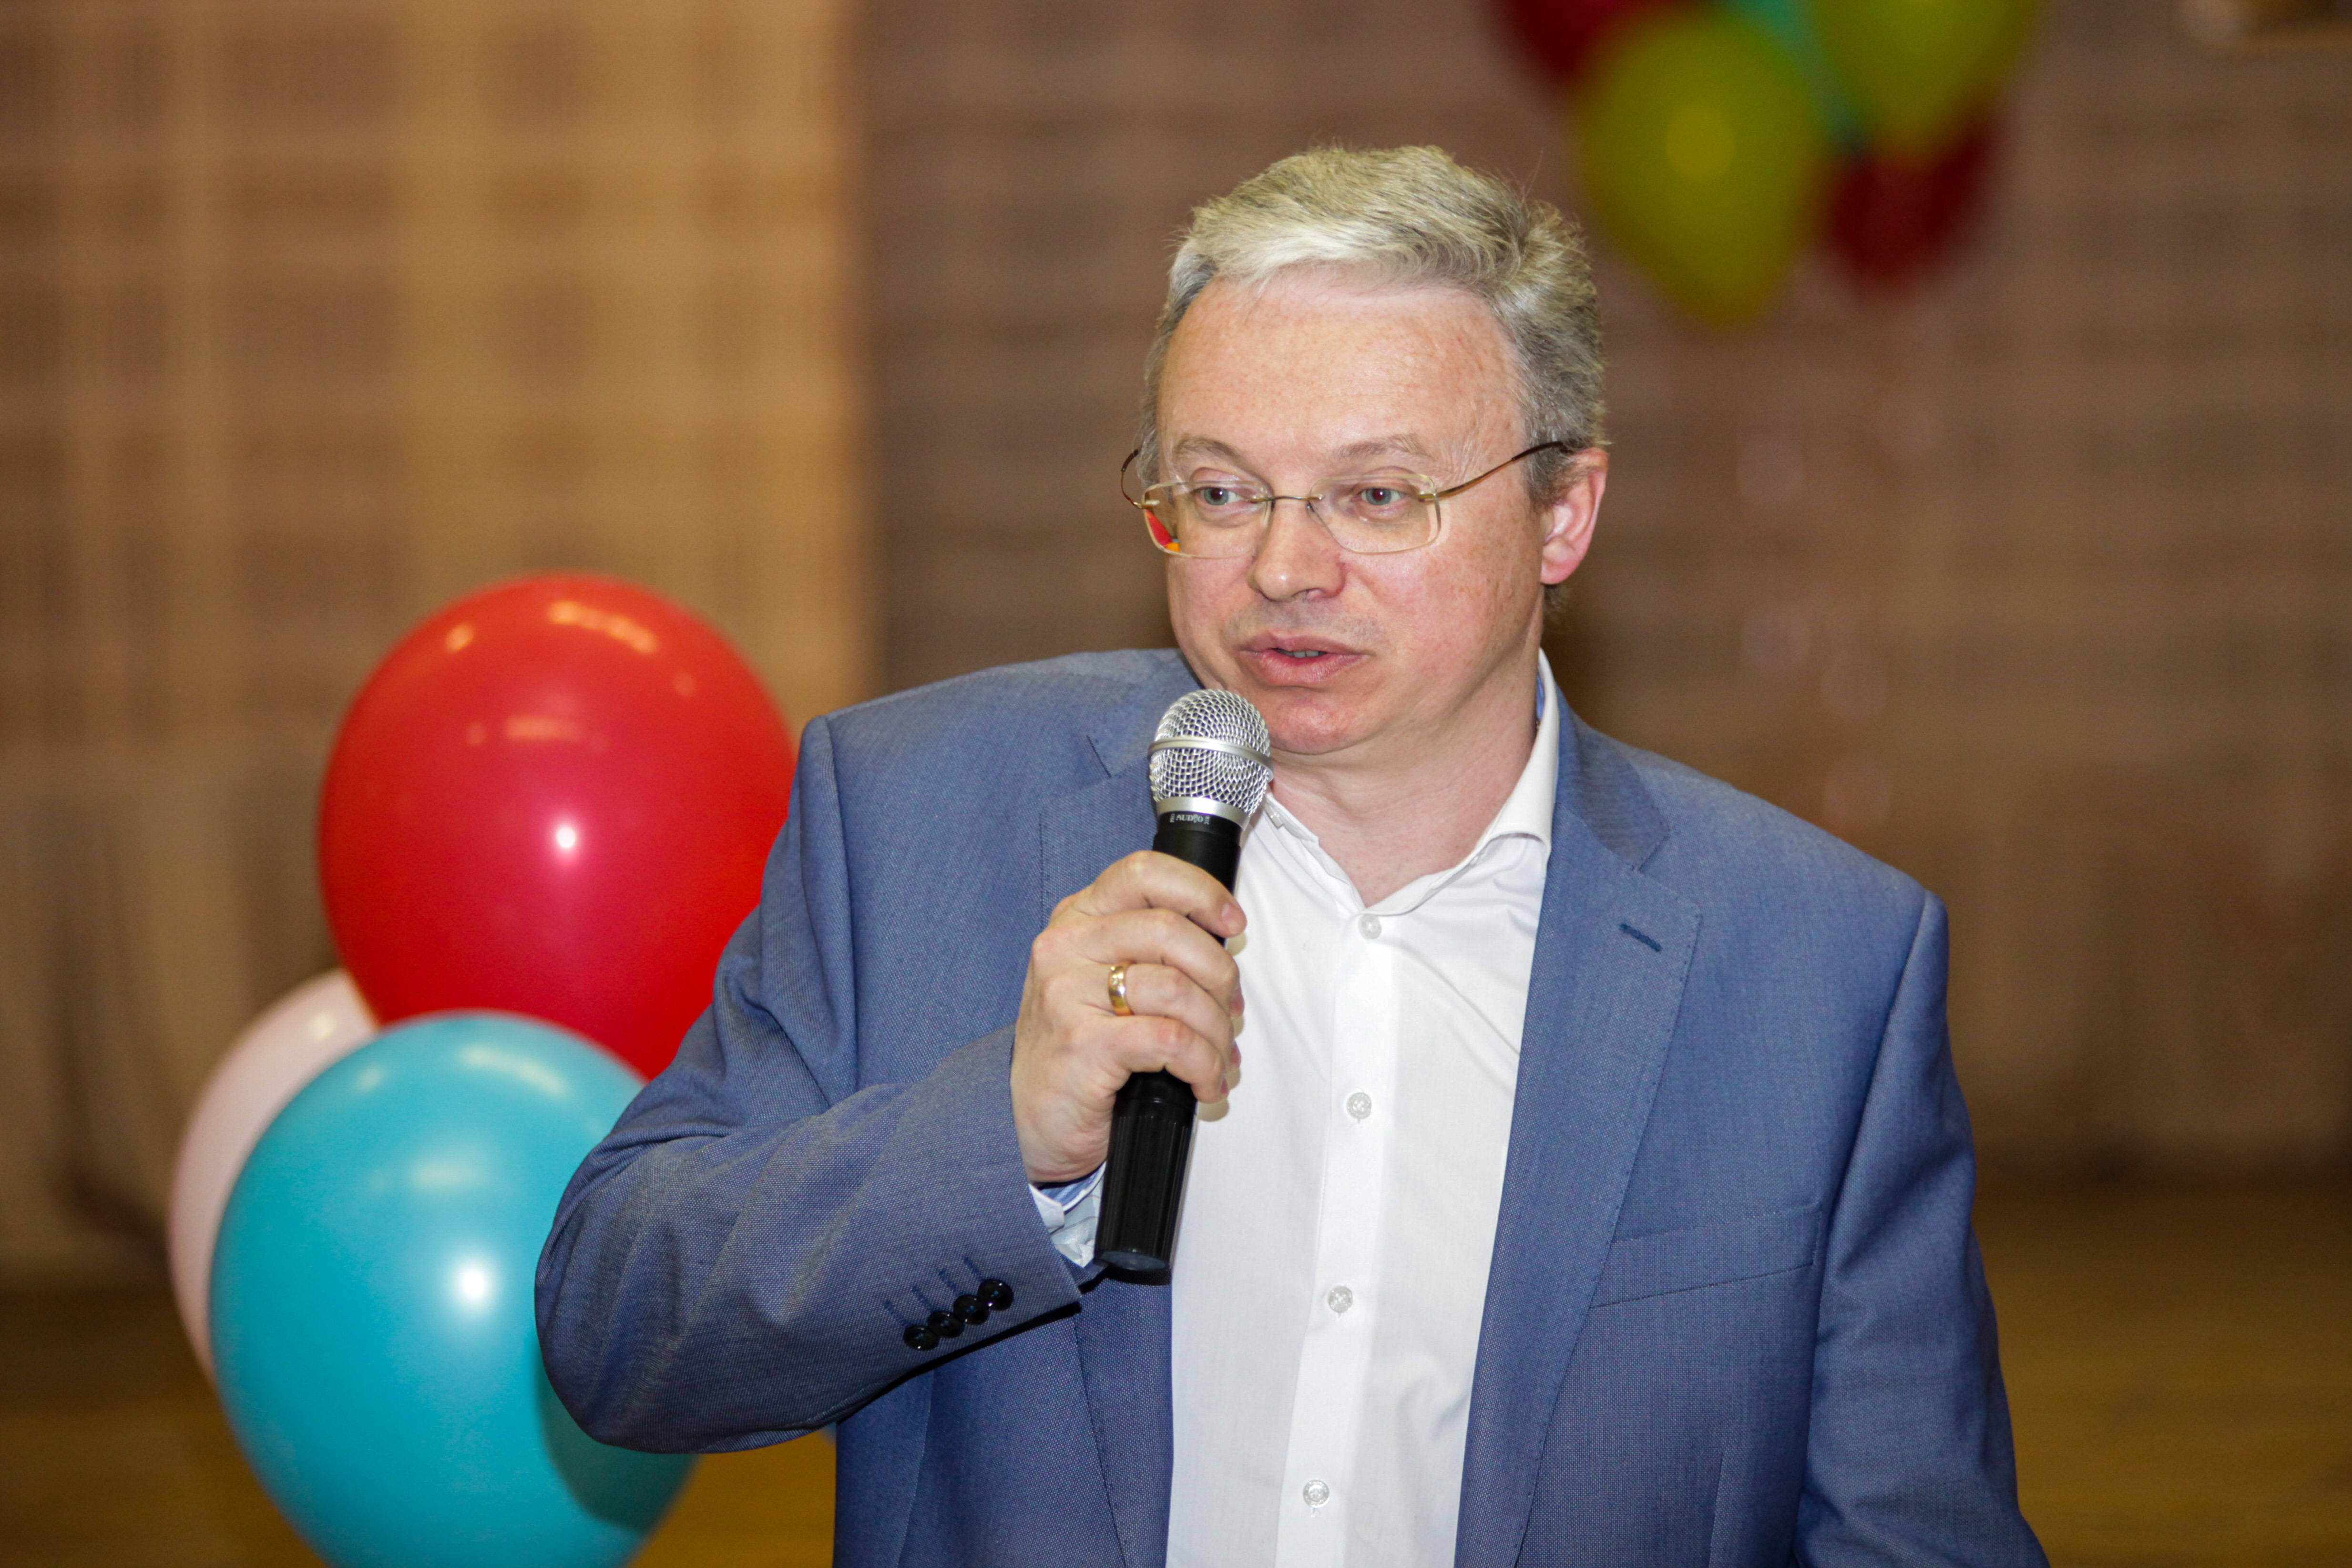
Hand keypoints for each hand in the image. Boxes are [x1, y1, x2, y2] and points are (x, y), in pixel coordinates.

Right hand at [1010, 851, 1245, 1184]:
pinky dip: (1203, 1063)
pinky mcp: (1081, 1043)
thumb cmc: (1082, 1051)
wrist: (1037, 1123)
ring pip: (1176, 989)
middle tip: (1230, 1011)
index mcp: (1077, 920)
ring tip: (1220, 1056)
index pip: (1143, 872)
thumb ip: (1150, 950)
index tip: (1232, 923)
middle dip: (1220, 974)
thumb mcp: (1105, 981)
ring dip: (1216, 1029)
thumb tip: (1224, 945)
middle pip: (1170, 930)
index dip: (1200, 892)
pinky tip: (1205, 1083)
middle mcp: (1065, 947)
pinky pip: (1170, 1039)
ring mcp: (1067, 994)